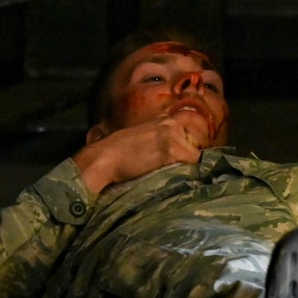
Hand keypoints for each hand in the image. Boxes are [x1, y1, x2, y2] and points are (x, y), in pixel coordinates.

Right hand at [74, 115, 212, 195]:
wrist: (104, 159)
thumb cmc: (118, 154)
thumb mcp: (142, 138)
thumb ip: (160, 140)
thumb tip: (178, 154)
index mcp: (163, 119)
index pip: (187, 135)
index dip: (186, 151)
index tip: (181, 163)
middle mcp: (170, 123)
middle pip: (193, 144)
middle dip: (187, 159)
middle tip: (176, 171)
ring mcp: (172, 135)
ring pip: (194, 155)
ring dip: (187, 167)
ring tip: (172, 176)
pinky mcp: (171, 149)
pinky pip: (192, 163)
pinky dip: (187, 172)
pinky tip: (175, 177)